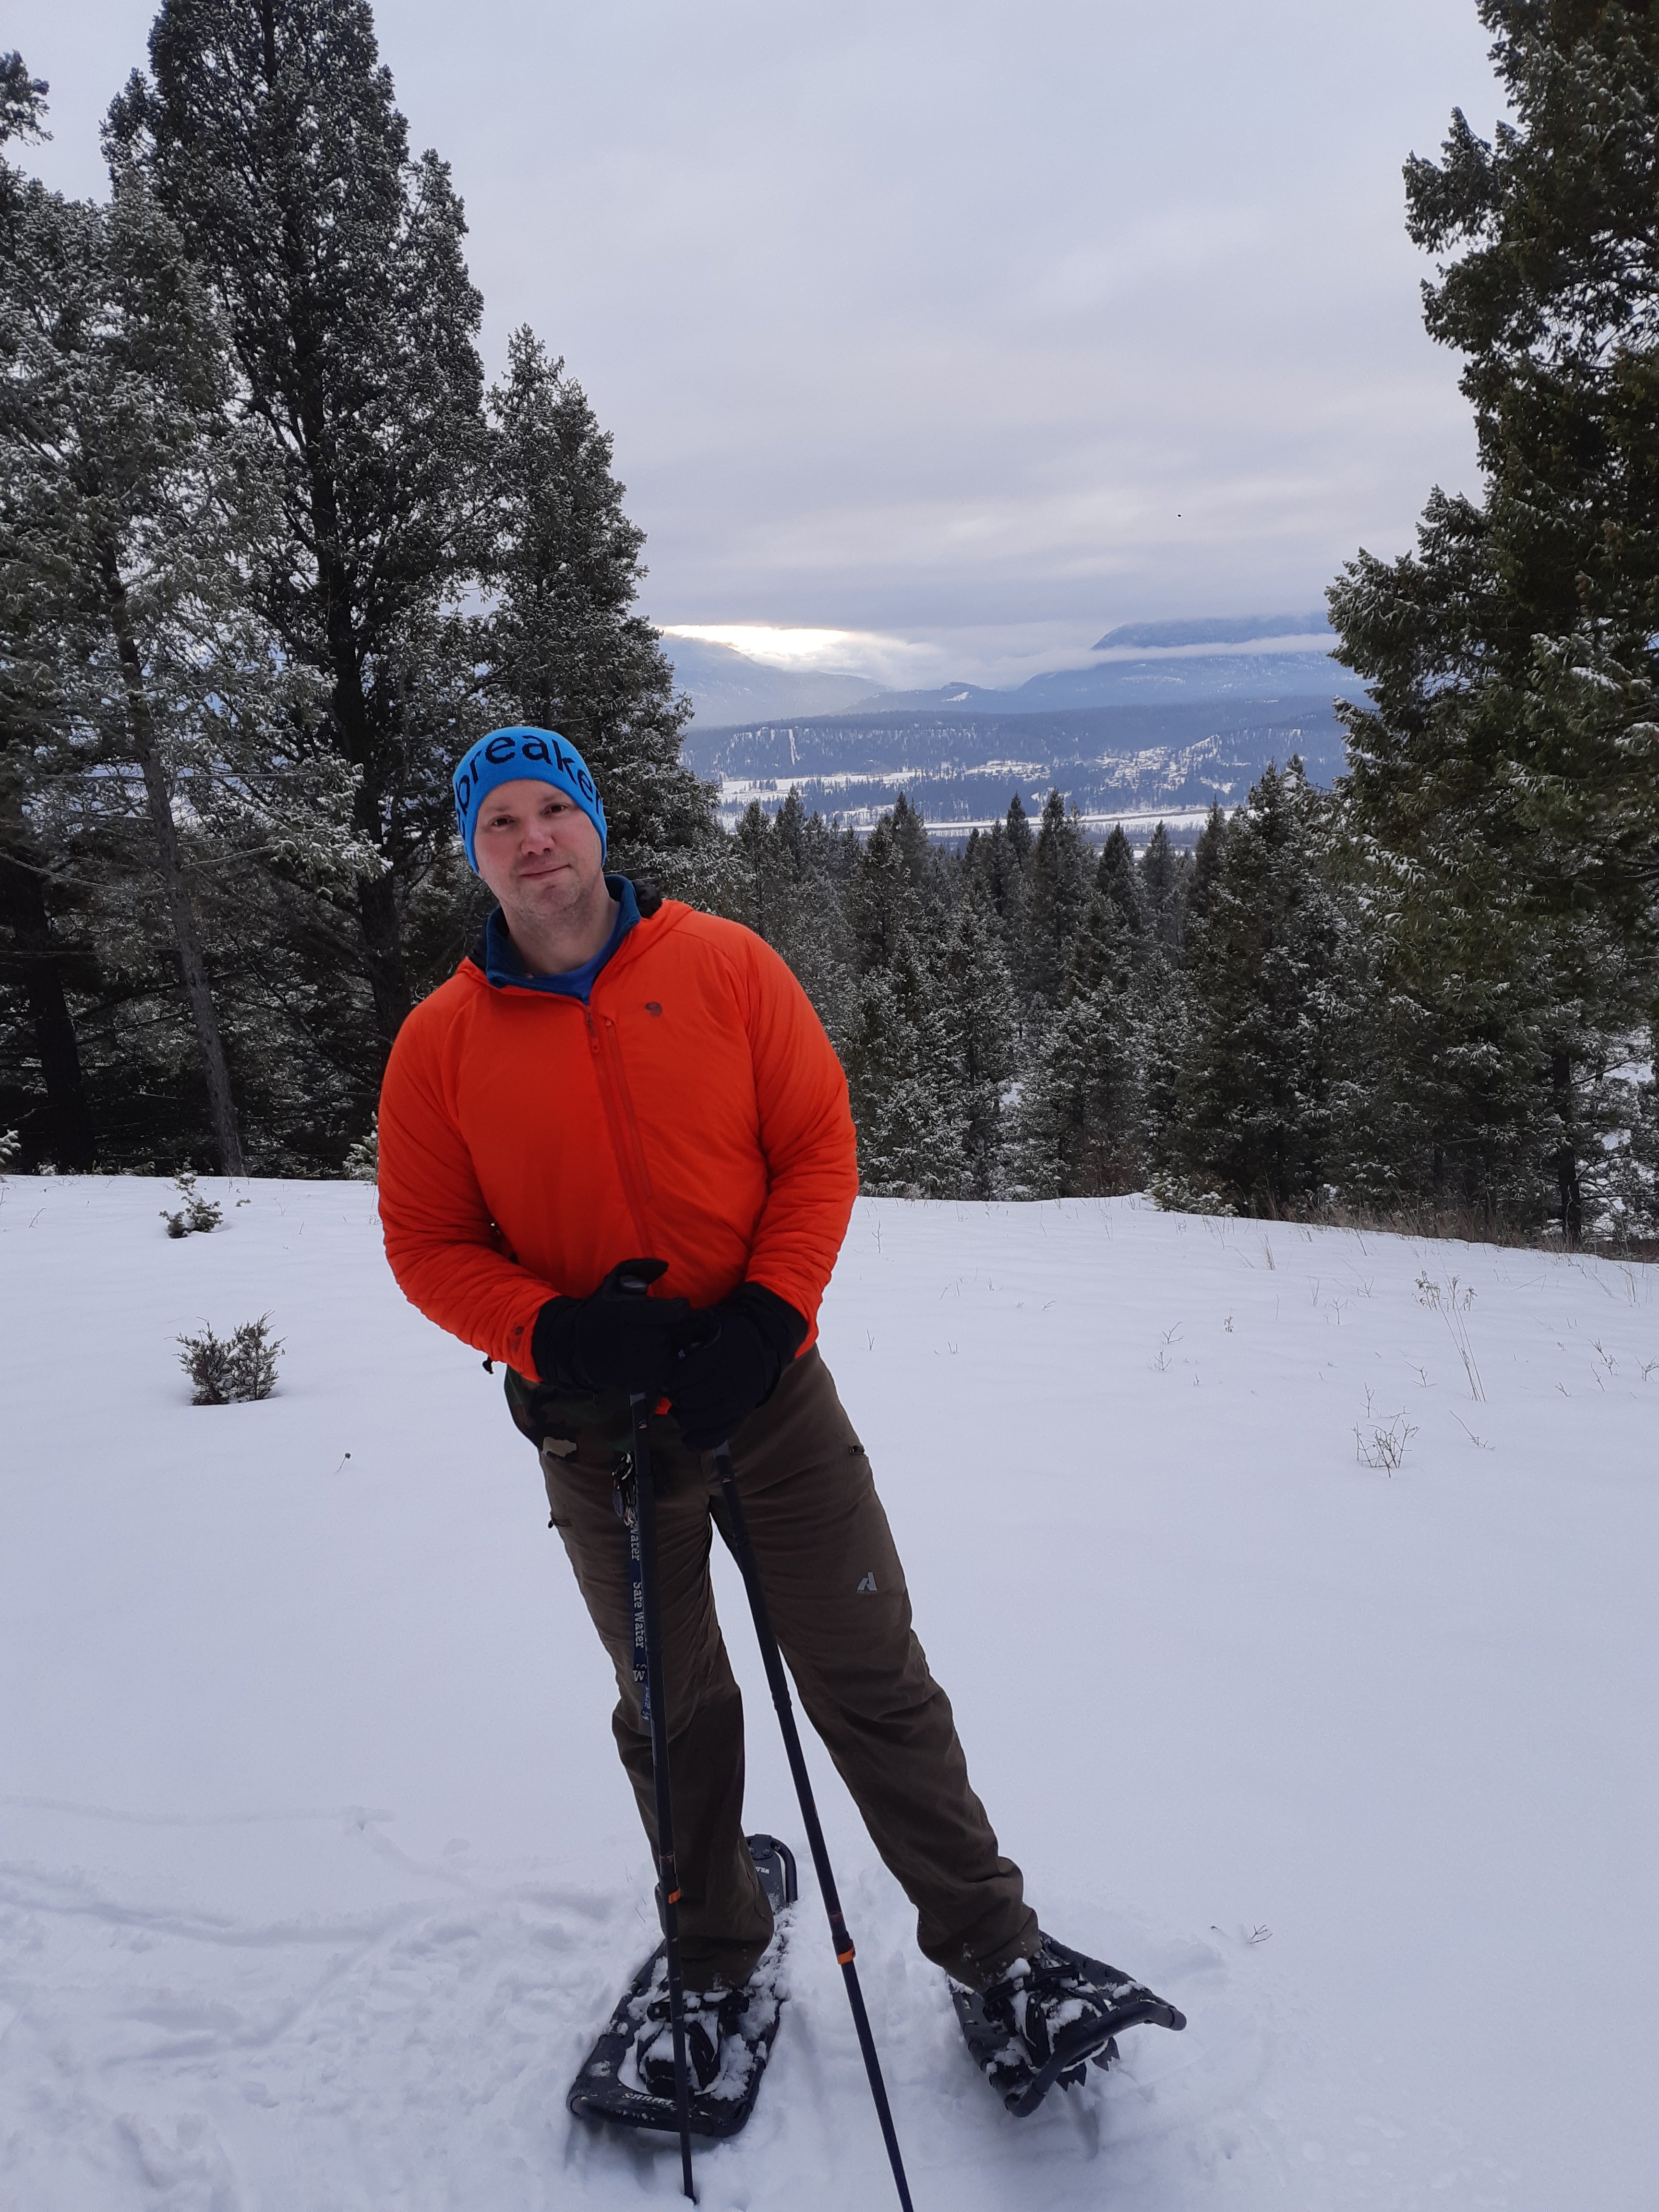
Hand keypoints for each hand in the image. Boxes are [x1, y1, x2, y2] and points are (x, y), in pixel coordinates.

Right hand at [532, 1258, 690, 1396]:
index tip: (676, 1306)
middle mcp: (630, 1339)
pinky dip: (661, 1363)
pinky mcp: (636, 1383)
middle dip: (668, 1327)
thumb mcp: (613, 1282)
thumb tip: (664, 1266)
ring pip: (669, 1353)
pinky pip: (664, 1372)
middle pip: (671, 1333)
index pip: (671, 1312)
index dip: (677, 1308)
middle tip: (656, 1325)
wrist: (576, 1349)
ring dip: (666, 1346)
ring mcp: (633, 1365)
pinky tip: (648, 1356)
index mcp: (624, 1313)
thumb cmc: (601, 1313)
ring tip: (650, 1340)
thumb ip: (638, 1268)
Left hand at [668, 1284, 806, 1449]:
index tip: (666, 1381)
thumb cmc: (730, 1330)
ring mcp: (738, 1399)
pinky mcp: (743, 1412)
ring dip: (684, 1417)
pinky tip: (687, 1439)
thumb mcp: (707, 1321)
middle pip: (690, 1399)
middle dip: (676, 1398)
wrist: (765, 1338)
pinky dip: (702, 1439)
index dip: (670, 1382)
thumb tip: (661, 1341)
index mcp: (718, 1356)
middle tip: (672, 1394)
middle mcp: (729, 1379)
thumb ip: (685, 1330)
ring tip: (679, 1410)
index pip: (683, 1378)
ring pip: (702, 1418)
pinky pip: (720, 1433)